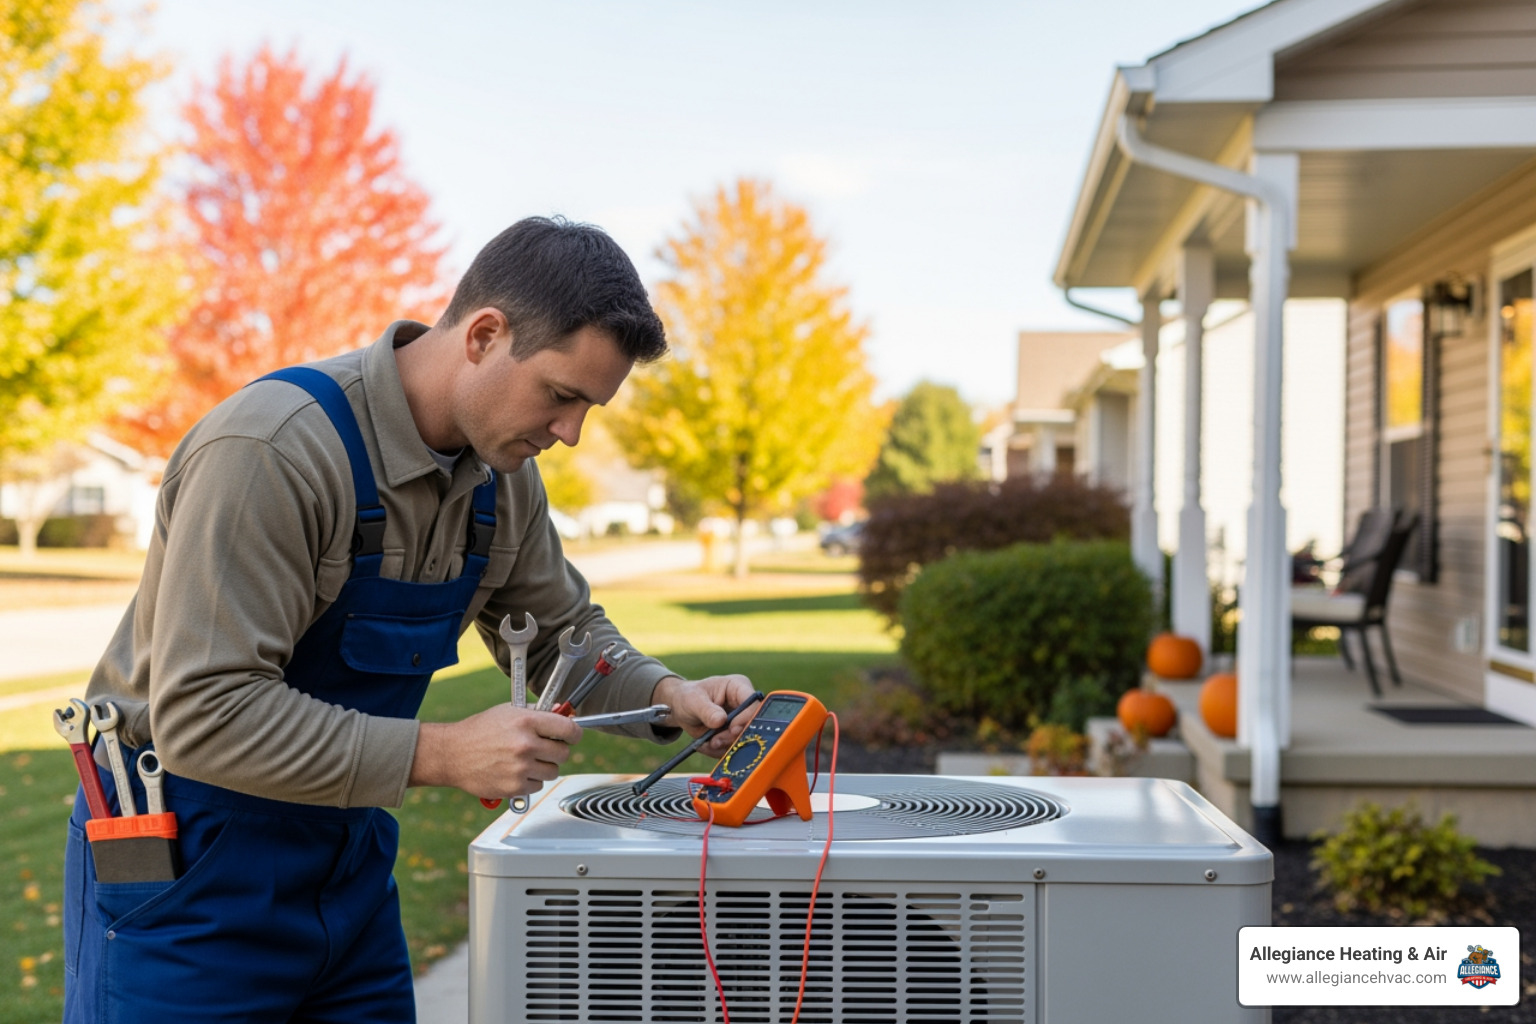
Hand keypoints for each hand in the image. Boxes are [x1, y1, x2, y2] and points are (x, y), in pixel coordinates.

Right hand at [410, 704, 581, 800]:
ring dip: (544, 767)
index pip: (569, 730)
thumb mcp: (509, 711)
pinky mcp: (514, 787)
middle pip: (564, 753)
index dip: (574, 733)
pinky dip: (530, 780)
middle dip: (557, 751)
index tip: (572, 736)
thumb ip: (538, 712)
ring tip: (526, 759)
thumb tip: (563, 712)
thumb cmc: (480, 730)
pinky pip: (538, 786)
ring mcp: (520, 768)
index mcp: (527, 722)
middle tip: (545, 748)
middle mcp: (525, 745)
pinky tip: (515, 771)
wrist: (452, 753)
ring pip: (553, 772)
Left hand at [652, 674, 756, 757]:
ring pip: (743, 740)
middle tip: (715, 742)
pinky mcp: (735, 736)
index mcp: (738, 687)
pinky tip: (706, 745)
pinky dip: (719, 751)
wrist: (682, 709)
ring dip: (724, 746)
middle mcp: (744, 704)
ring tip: (706, 743)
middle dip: (733, 737)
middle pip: (752, 725)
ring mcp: (741, 721)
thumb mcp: (693, 700)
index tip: (732, 729)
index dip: (746, 718)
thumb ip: (707, 710)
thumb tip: (720, 720)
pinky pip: (733, 749)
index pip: (753, 703)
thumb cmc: (689, 697)